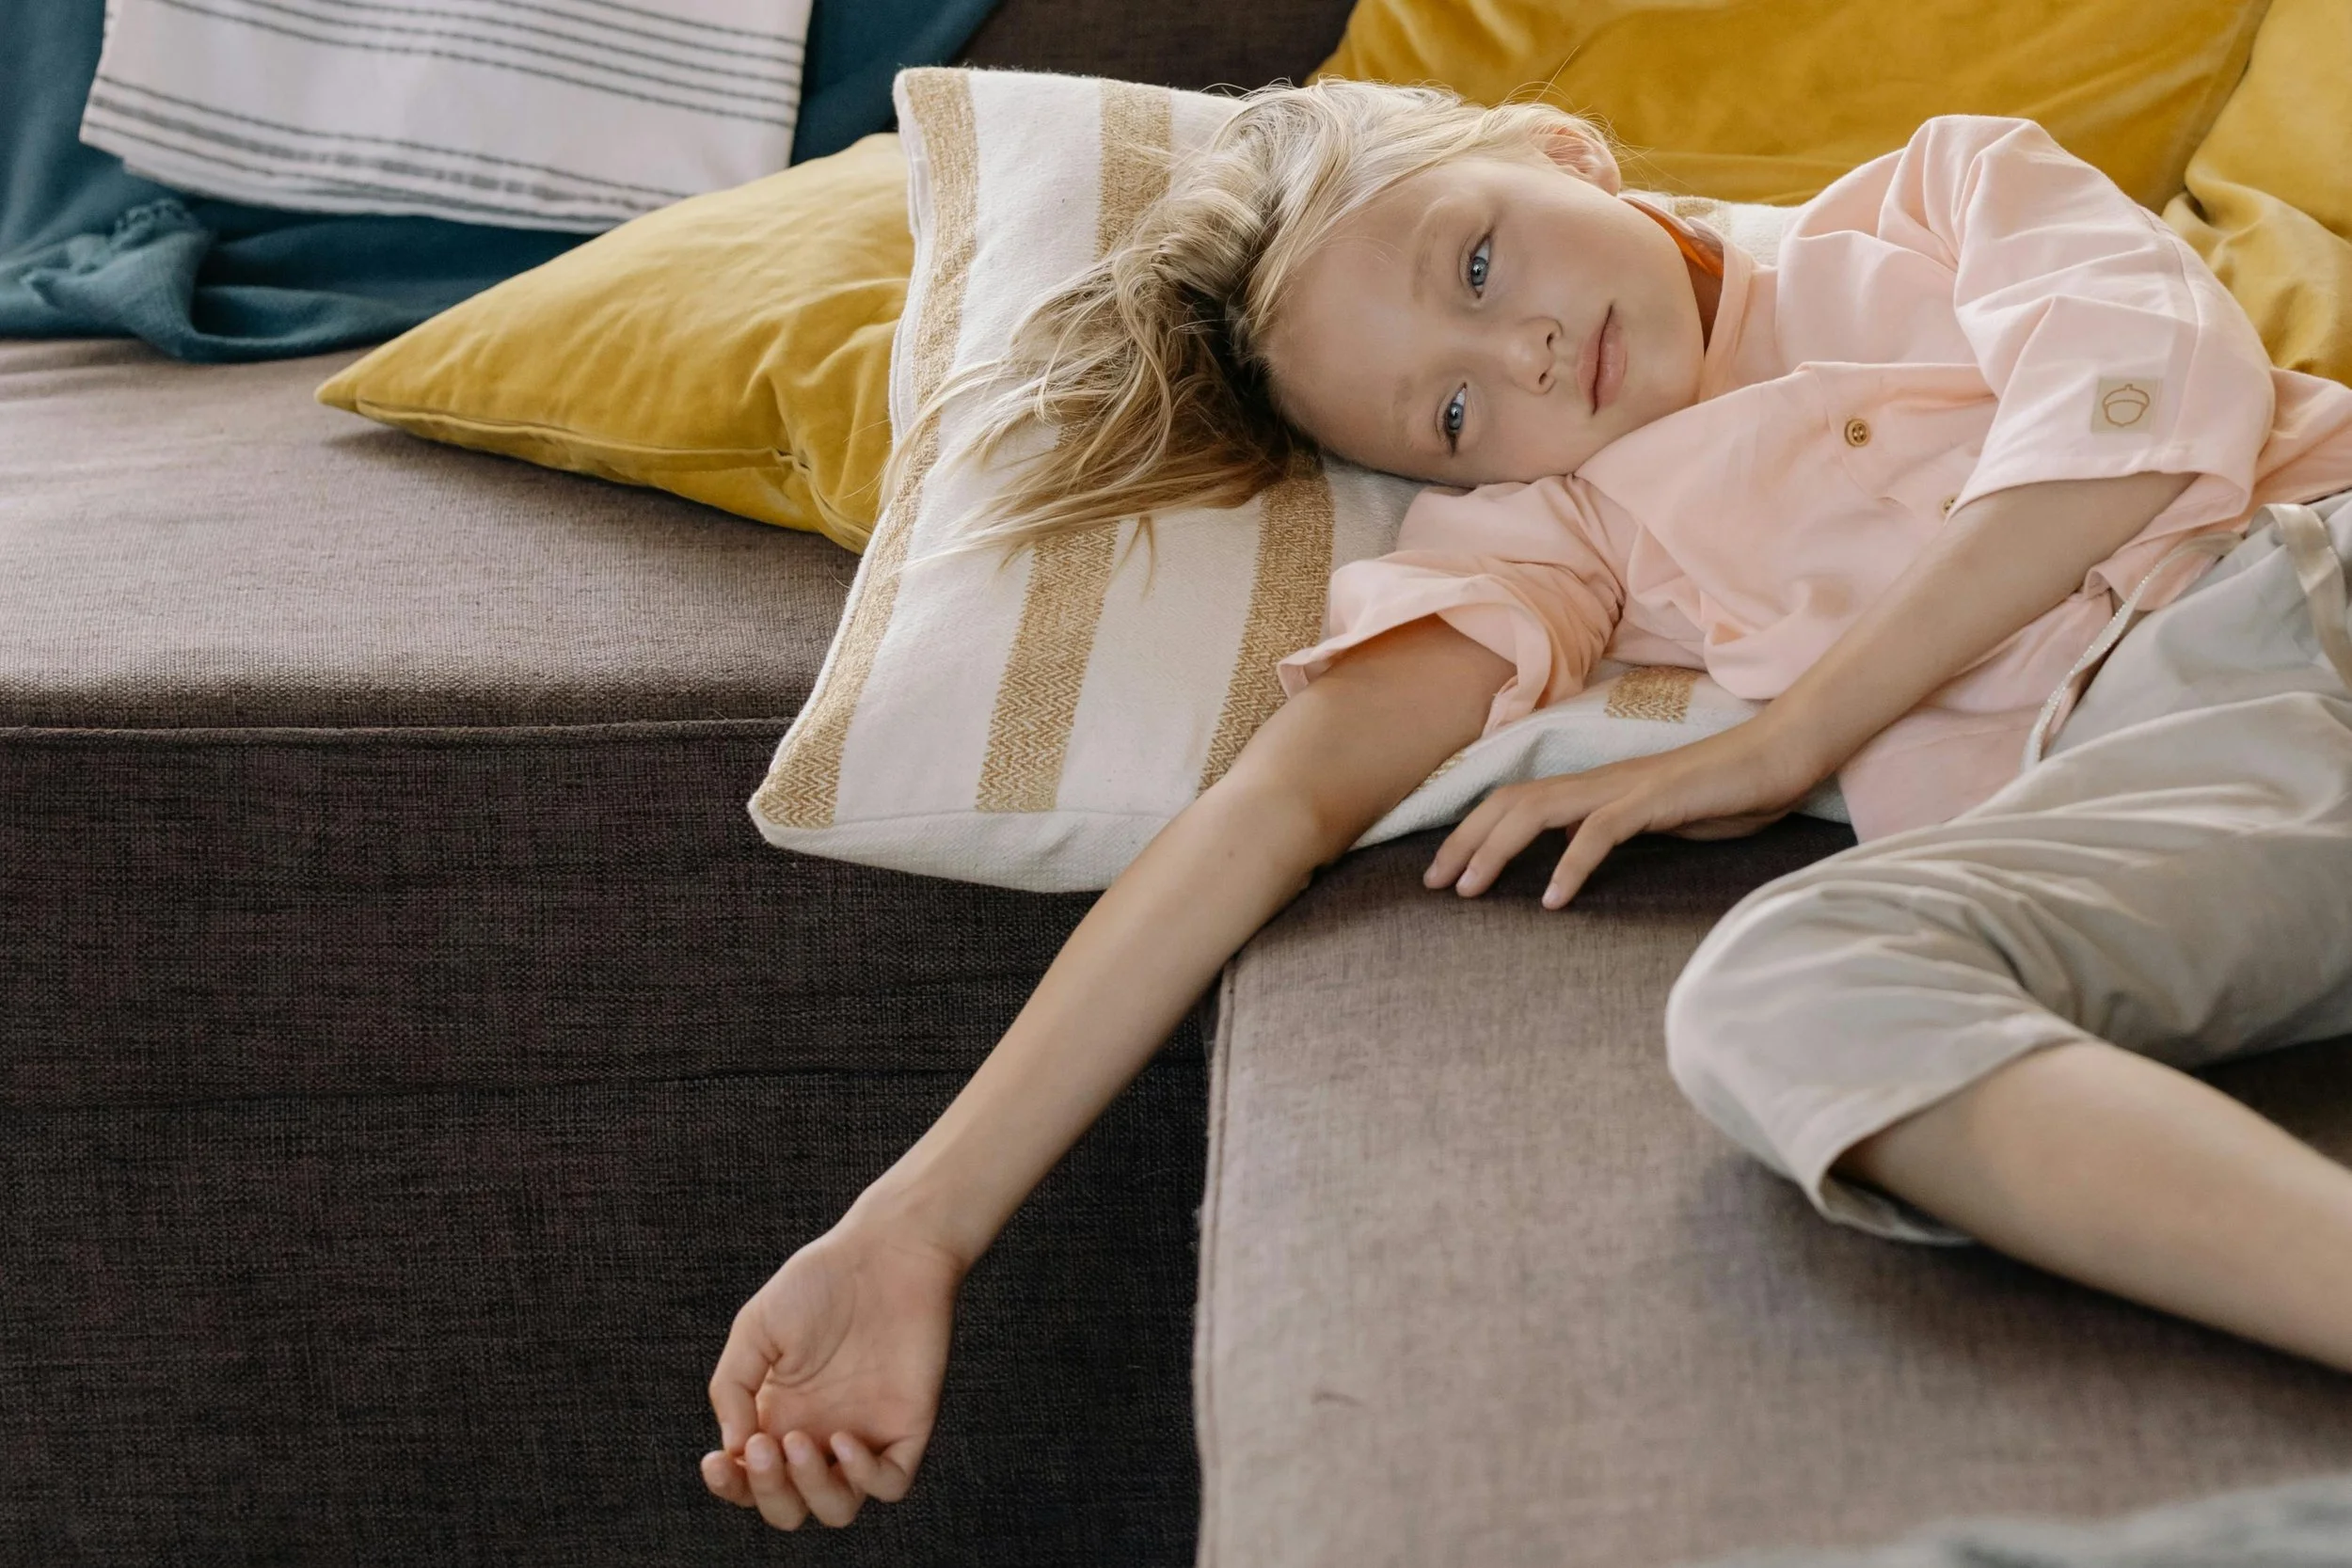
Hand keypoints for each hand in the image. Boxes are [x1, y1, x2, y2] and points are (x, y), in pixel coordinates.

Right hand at [701, 1216, 966, 1529]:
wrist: (886, 1253)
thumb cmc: (818, 1283)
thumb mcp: (756, 1328)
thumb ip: (732, 1387)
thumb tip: (732, 1448)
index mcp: (779, 1417)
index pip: (750, 1480)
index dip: (730, 1487)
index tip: (716, 1461)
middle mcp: (819, 1435)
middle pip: (790, 1507)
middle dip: (769, 1492)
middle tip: (766, 1445)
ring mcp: (865, 1435)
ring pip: (837, 1508)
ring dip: (812, 1491)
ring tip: (803, 1441)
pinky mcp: (907, 1427)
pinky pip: (891, 1484)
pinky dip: (865, 1477)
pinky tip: (845, 1440)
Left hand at [1423, 717, 1820, 908]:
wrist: (1782, 757)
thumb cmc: (1727, 791)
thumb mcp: (1659, 821)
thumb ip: (1617, 832)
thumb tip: (1579, 852)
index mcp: (1595, 788)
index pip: (1515, 801)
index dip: (1472, 831)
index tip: (1446, 872)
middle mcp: (1598, 781)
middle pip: (1508, 802)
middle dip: (1463, 841)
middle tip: (1433, 885)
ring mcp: (1624, 787)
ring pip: (1537, 809)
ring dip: (1496, 850)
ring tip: (1471, 892)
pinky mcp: (1655, 800)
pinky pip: (1600, 830)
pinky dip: (1572, 864)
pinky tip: (1555, 899)